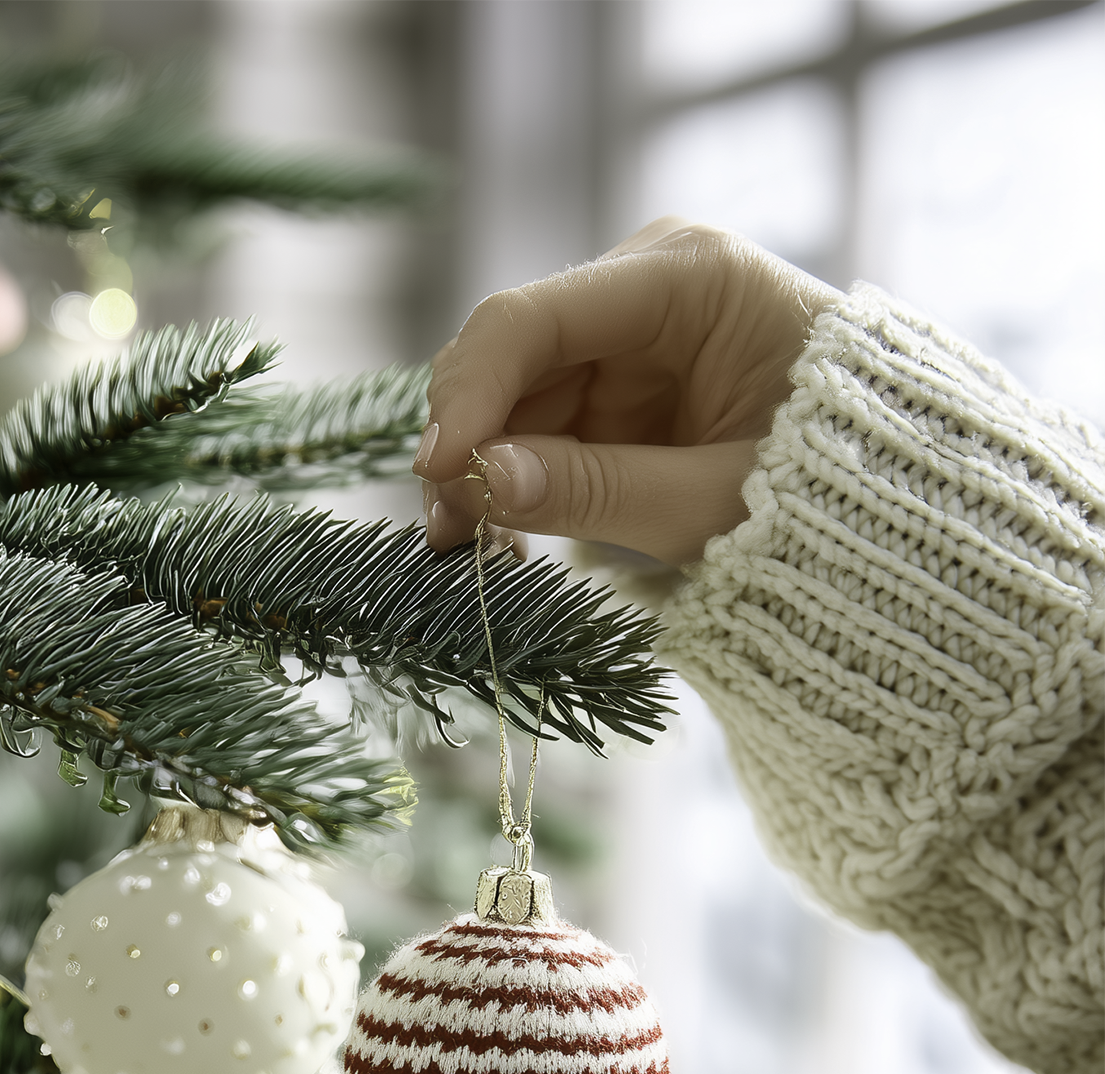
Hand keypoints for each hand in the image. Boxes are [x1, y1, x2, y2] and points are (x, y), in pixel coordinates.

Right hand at [415, 218, 840, 565]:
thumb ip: (598, 490)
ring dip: (480, 469)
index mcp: (688, 276)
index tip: (435, 470)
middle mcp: (645, 286)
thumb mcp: (714, 502)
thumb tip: (482, 480)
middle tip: (445, 531)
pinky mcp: (616, 387)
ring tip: (466, 547)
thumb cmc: (829, 493)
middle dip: (468, 439)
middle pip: (512, 354)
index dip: (470, 392)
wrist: (886, 506)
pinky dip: (511, 478)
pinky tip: (496, 533)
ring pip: (513, 396)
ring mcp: (626, 336)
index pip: (535, 316)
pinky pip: (537, 426)